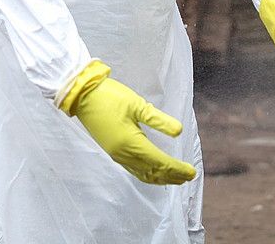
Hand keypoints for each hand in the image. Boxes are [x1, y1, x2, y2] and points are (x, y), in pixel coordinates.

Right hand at [66, 67, 196, 185]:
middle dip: (172, 176)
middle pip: (152, 172)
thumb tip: (178, 131)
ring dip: (160, 178)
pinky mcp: (112, 151)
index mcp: (131, 144)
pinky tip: (152, 172)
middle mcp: (124, 154)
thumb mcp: (137, 105)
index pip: (160, 162)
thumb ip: (158, 120)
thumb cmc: (110, 97)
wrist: (82, 95)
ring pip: (142, 174)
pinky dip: (147, 174)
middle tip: (188, 177)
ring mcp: (117, 155)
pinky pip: (133, 169)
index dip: (177, 169)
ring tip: (175, 179)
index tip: (191, 172)